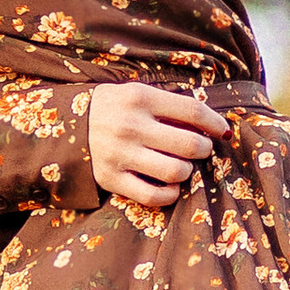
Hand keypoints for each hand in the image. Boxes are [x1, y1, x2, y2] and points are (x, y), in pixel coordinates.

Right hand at [87, 82, 229, 210]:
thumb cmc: (113, 108)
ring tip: (182, 166)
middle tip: (200, 149)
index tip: (223, 131)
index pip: (192, 111)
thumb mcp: (137, 93)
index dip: (215, 123)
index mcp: (140, 98)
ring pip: (174, 171)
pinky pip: (152, 196)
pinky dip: (170, 194)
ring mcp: (119, 154)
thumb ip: (169, 106)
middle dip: (204, 149)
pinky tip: (171, 186)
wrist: (66, 124)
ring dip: (187, 171)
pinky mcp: (110, 179)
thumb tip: (211, 125)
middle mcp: (130, 126)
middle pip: (188, 144)